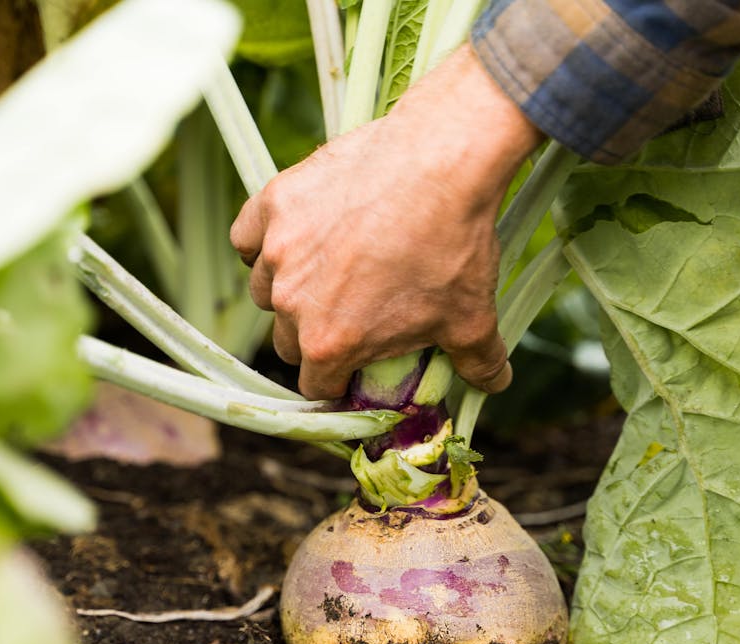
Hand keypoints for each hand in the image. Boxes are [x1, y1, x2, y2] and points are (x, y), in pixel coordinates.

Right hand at [230, 44, 542, 399]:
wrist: (442, 161)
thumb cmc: (455, 245)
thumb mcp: (473, 317)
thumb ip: (479, 362)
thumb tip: (493, 383)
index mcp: (330, 343)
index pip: (316, 385)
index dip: (339, 380)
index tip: (358, 364)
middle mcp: (292, 302)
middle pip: (287, 341)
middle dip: (315, 335)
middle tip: (351, 312)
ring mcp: (277, 250)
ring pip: (265, 290)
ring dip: (289, 290)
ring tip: (327, 270)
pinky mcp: (273, 203)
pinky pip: (247, 237)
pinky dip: (262, 241)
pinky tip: (294, 236)